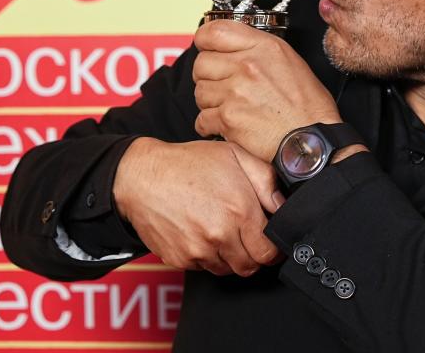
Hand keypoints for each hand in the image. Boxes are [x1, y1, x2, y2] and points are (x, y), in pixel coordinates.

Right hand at [113, 137, 283, 275]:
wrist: (141, 176)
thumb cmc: (189, 163)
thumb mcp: (235, 155)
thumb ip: (266, 180)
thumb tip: (283, 205)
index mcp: (239, 211)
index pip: (269, 251)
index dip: (273, 249)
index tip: (270, 241)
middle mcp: (220, 235)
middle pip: (250, 266)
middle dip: (253, 254)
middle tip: (247, 237)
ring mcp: (198, 250)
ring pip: (227, 269)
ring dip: (230, 255)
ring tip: (222, 230)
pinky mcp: (180, 259)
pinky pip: (204, 267)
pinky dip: (207, 255)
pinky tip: (201, 232)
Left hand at [192, 20, 341, 160]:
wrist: (311, 141)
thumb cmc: (306, 107)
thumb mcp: (289, 61)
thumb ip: (257, 49)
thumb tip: (229, 48)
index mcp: (263, 48)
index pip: (214, 31)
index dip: (204, 40)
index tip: (206, 48)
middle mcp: (247, 66)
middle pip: (201, 63)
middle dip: (208, 76)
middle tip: (222, 85)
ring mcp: (235, 92)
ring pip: (199, 91)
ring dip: (210, 101)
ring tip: (230, 106)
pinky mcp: (228, 119)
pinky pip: (202, 118)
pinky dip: (210, 124)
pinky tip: (227, 123)